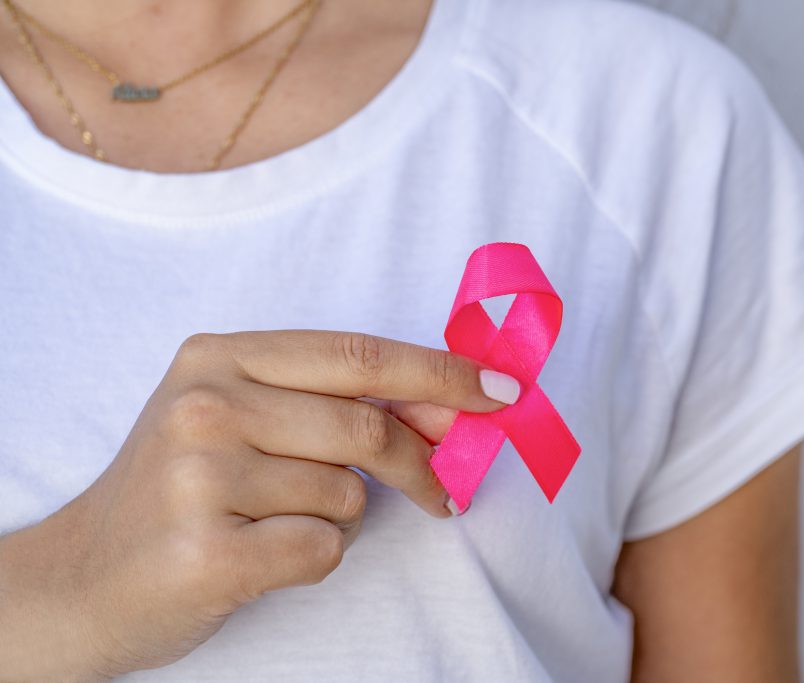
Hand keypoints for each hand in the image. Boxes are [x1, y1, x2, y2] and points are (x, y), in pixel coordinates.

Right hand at [0, 330, 518, 680]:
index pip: (358, 355)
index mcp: (217, 357)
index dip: (441, 373)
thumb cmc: (179, 493)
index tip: (502, 391)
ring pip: (349, 496)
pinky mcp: (208, 551)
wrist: (81, 579)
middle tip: (446, 491)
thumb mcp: (238, 419)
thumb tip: (451, 408)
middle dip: (423, 464)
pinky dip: (314, 559)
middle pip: (370, 426)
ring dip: (341, 517)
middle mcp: (205, 404)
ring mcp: (200, 478)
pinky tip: (260, 556)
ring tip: (278, 521)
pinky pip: (323, 549)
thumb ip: (331, 402)